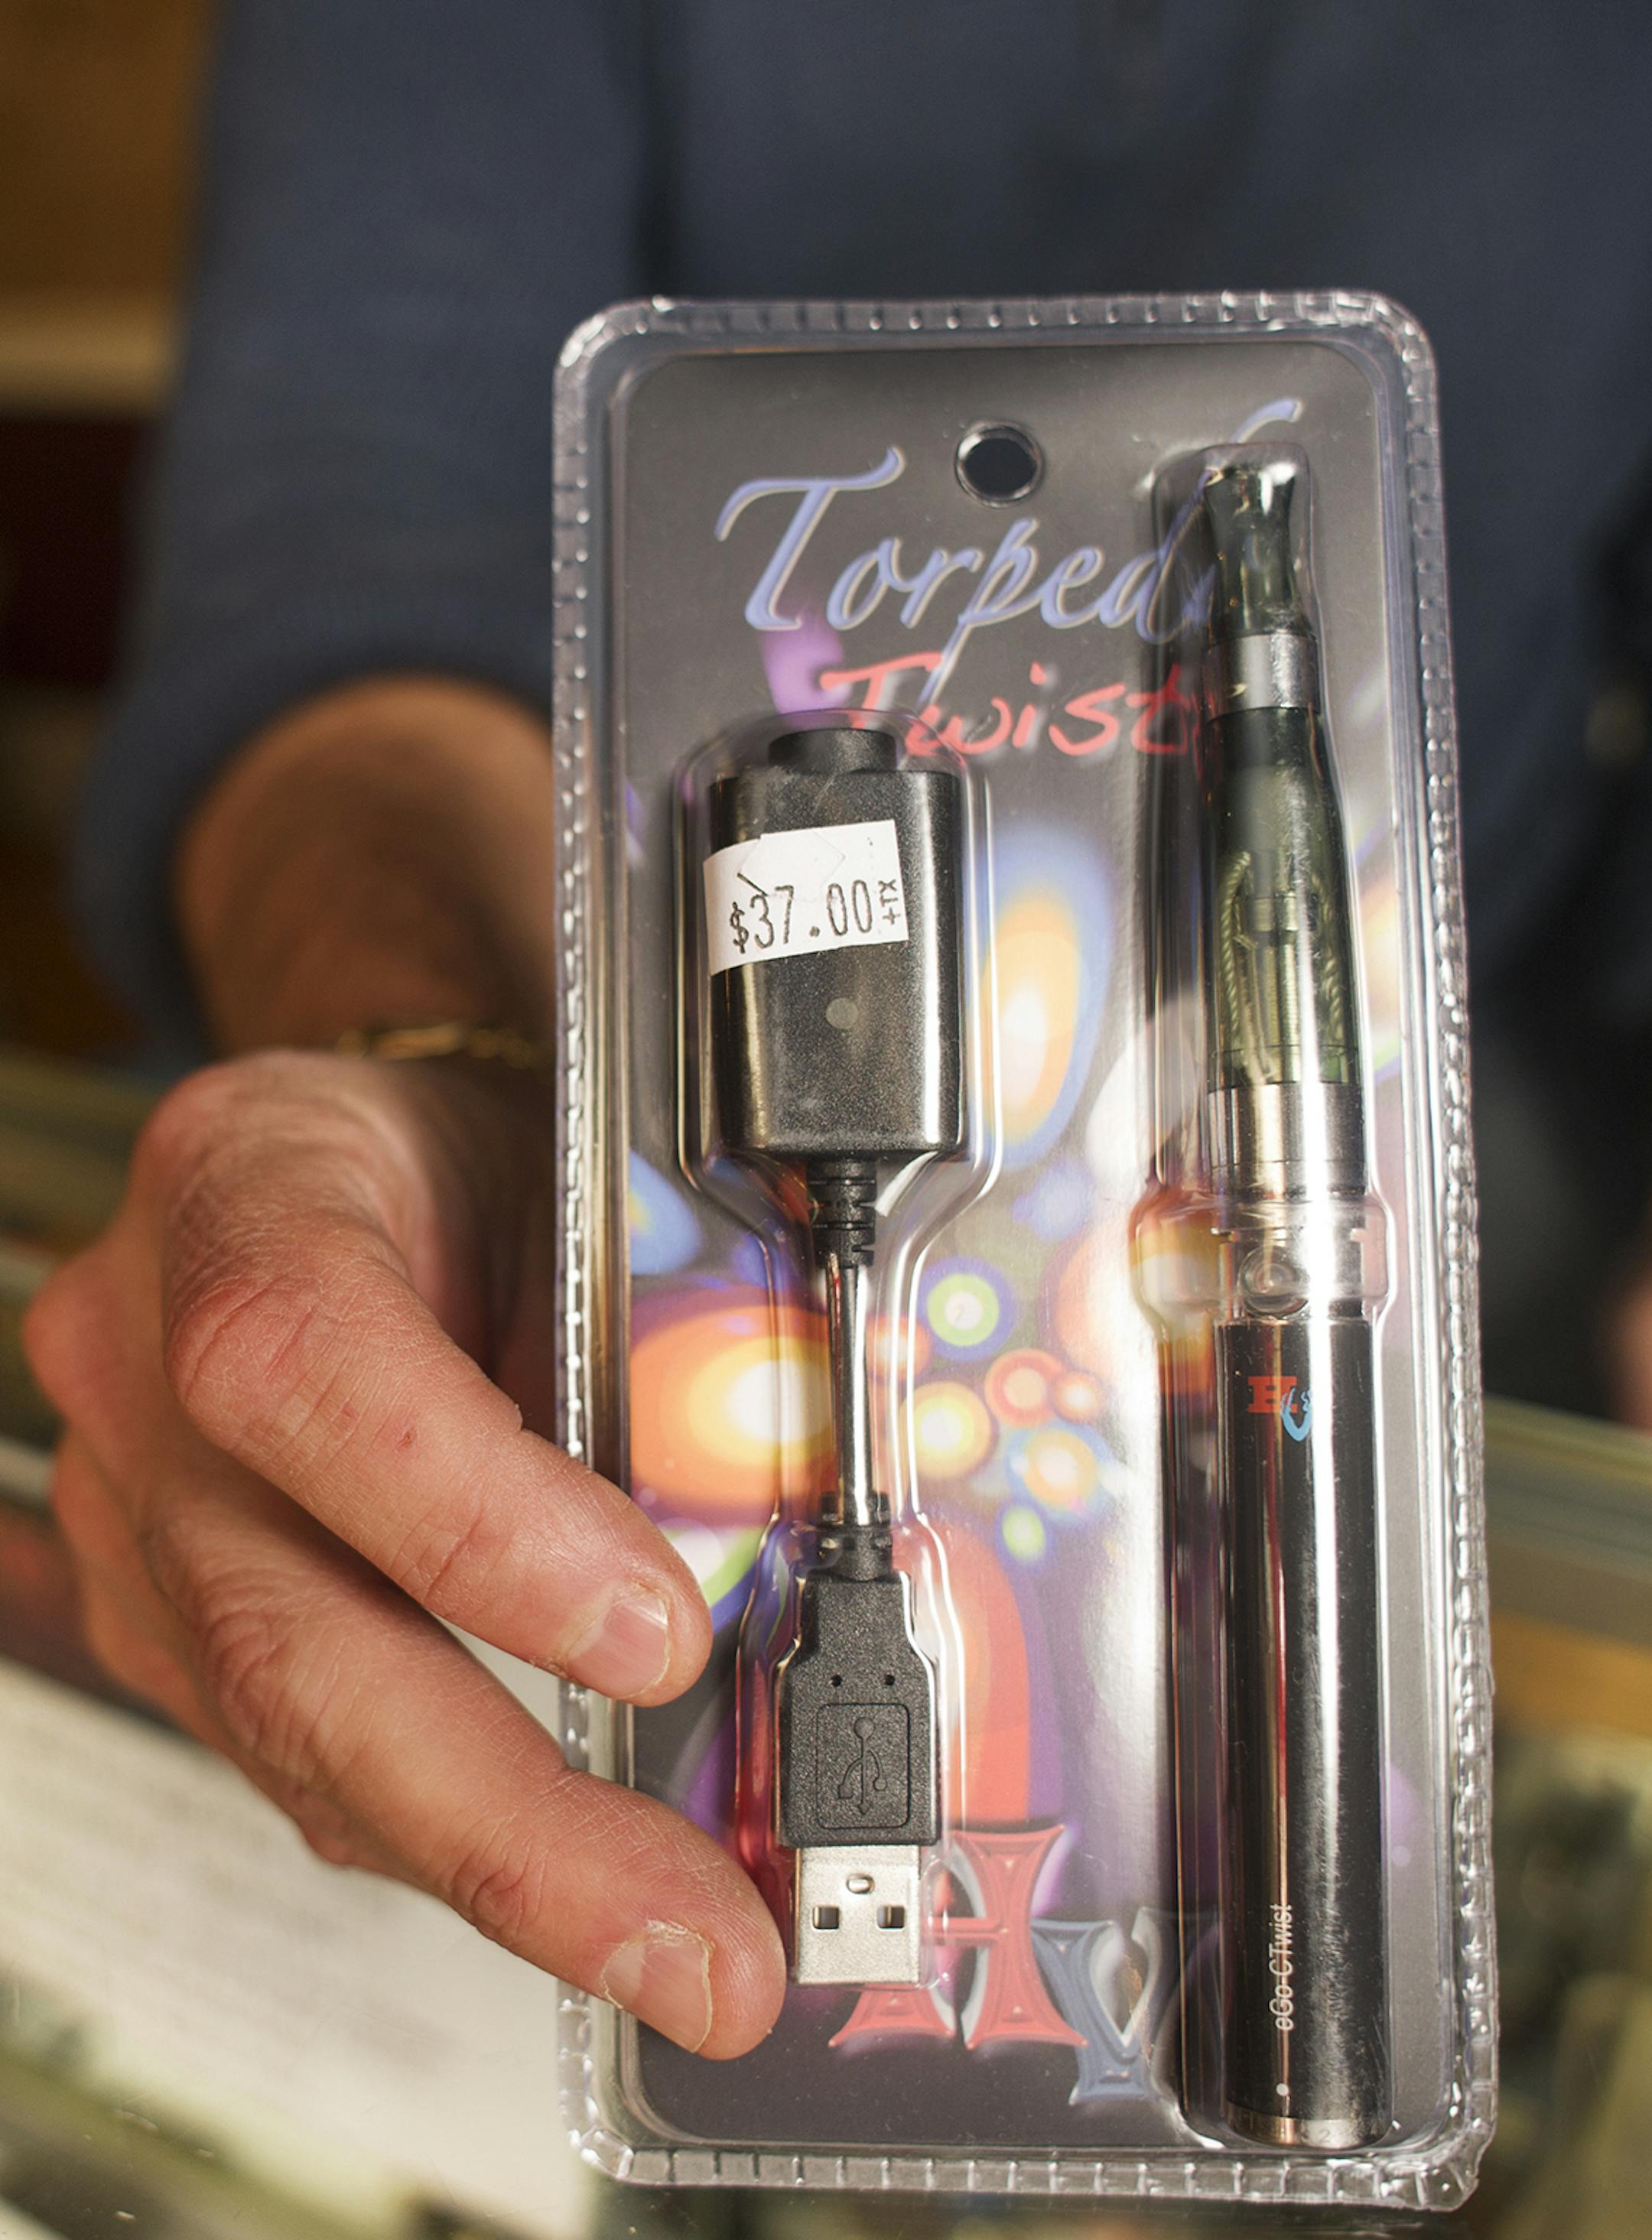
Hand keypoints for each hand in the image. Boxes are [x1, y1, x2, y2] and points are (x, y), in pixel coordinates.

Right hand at [24, 1048, 785, 2055]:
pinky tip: (575, 1878)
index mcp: (251, 1182)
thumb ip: (660, 1328)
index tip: (660, 1638)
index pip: (308, 1365)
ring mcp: (137, 1497)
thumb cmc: (485, 1148)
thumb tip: (795, 1530)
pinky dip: (449, 1827)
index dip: (478, 1523)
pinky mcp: (167, 1606)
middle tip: (693, 1937)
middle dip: (508, 1819)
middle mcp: (148, 1348)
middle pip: (279, 1622)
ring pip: (287, 1730)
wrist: (376, 1157)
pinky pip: (296, 1750)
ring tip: (678, 1945)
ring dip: (499, 1861)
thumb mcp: (589, 1176)